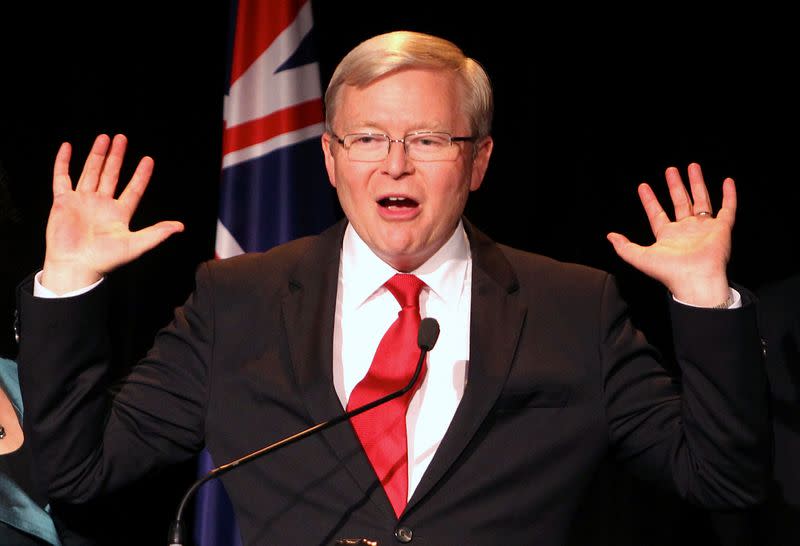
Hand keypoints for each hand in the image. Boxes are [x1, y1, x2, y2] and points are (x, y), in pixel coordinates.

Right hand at [41, 134, 183, 293]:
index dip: (141, 175)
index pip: (134, 189)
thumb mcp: (136, 245)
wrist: (75, 266)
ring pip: (91, 172)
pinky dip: (63, 162)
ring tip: (104, 138)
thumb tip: (180, 227)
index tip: (148, 159)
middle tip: (122, 138)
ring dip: (97, 155)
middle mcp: (101, 204)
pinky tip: (68, 147)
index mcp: (119, 213)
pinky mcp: (63, 201)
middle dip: (117, 157)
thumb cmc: (105, 260)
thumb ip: (157, 233)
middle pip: (111, 175)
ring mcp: (82, 201)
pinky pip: (62, 177)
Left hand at [606, 163, 733, 306]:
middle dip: (675, 185)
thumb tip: (610, 236)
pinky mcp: (722, 228)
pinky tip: (727, 181)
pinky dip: (729, 195)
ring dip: (697, 183)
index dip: (649, 200)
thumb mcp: (640, 257)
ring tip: (692, 166)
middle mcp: (686, 230)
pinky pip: (727, 208)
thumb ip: (624, 247)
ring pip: (701, 199)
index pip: (656, 213)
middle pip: (679, 202)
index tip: (643, 186)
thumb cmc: (669, 271)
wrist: (696, 279)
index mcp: (668, 236)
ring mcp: (704, 228)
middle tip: (671, 170)